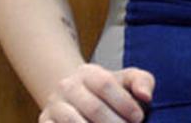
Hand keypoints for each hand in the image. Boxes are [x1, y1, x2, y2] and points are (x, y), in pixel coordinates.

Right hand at [39, 64, 154, 122]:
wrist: (76, 97)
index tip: (139, 118)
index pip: (105, 85)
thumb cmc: (110, 90)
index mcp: (88, 73)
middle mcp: (67, 87)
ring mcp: (54, 106)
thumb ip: (142, 82)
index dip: (124, 103)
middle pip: (93, 108)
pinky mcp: (45, 122)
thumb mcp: (127, 79)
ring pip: (73, 122)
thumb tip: (146, 96)